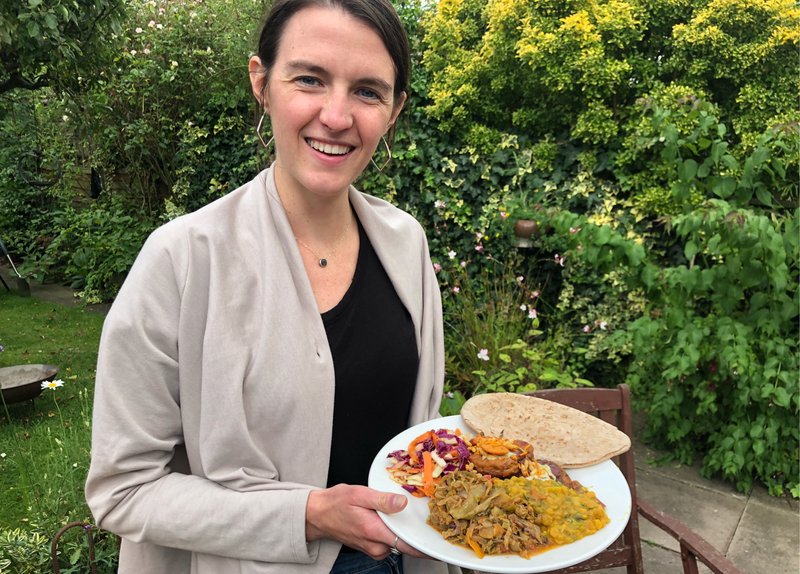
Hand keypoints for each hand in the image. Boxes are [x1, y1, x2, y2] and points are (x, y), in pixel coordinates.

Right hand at [306, 484, 427, 559]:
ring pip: (399, 543)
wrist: (319, 515)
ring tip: (410, 516)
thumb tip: (402, 503)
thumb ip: (383, 500)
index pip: (407, 545)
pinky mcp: (373, 548)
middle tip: (430, 519)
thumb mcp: (359, 494)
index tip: (441, 544)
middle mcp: (376, 546)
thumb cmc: (336, 503)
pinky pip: (391, 542)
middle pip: (406, 544)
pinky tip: (394, 520)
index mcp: (374, 532)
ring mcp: (374, 549)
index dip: (426, 546)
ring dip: (405, 532)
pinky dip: (396, 533)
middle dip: (417, 533)